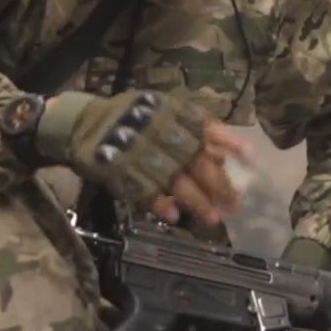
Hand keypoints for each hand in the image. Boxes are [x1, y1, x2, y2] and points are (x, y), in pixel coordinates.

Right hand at [43, 90, 248, 226]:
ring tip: (213, 218)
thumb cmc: (129, 117)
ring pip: (175, 180)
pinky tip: (173, 215)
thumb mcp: (162, 112)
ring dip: (196, 200)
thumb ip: (192, 132)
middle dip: (218, 184)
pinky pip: (143, 190)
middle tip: (235, 205)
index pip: (206, 128)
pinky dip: (158, 203)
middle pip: (196, 161)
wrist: (81, 123)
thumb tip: (224, 155)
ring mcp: (140, 152)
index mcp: (171, 114)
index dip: (229, 143)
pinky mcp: (120, 170)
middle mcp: (159, 131)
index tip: (250, 158)